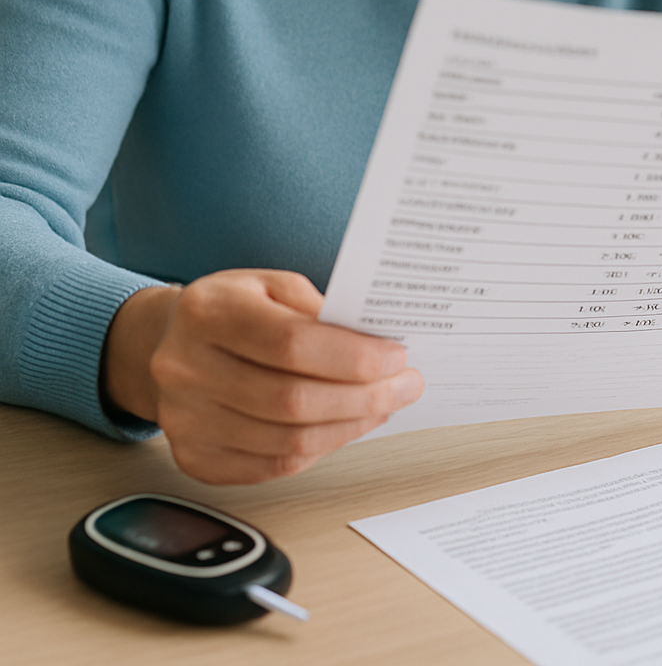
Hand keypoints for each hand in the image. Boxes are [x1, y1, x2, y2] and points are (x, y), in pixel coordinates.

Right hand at [101, 270, 423, 483]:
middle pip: (291, 400)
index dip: (351, 357)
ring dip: (349, 427)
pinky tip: (344, 427)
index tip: (395, 357)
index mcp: (207, 311)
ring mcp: (184, 420)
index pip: (291, 344)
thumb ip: (317, 309)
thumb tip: (375, 344)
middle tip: (404, 386)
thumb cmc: (230, 309)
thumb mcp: (269, 285)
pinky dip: (320, 450)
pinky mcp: (194, 458)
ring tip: (382, 406)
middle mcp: (186, 367)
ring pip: (287, 441)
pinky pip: (272, 467)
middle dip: (363, 397)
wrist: (166, 344)